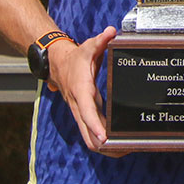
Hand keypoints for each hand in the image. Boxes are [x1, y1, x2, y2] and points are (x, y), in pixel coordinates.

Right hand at [47, 26, 116, 151]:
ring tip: (125, 150)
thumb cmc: (76, 58)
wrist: (57, 66)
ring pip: (89, 138)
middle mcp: (80, 106)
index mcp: (81, 91)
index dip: (95, 126)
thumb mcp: (88, 47)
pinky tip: (117, 144)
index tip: (105, 137)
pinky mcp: (84, 116)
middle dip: (104, 145)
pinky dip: (102, 141)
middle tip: (124, 149)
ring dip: (104, 147)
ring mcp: (81, 113)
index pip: (87, 112)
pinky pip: (91, 133)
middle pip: (88, 134)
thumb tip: (111, 32)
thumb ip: (100, 41)